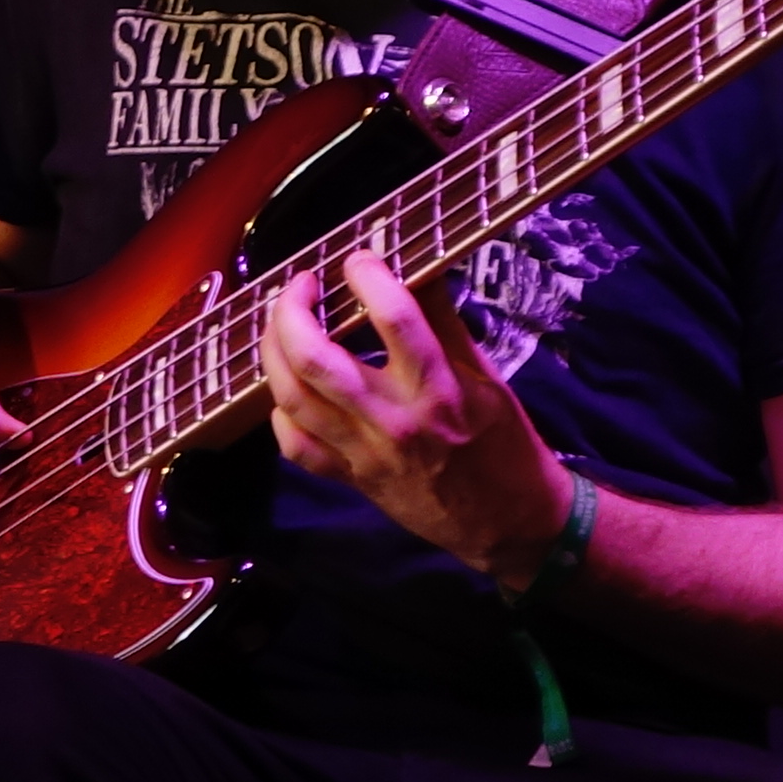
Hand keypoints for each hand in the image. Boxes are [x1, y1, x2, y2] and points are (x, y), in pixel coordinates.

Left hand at [260, 254, 573, 589]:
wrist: (508, 522)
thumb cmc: (503, 443)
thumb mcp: (487, 376)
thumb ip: (446, 322)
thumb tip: (420, 264)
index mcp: (439, 388)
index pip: (395, 319)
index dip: (368, 277)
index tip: (358, 258)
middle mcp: (395, 420)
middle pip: (318, 360)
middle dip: (293, 311)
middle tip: (300, 284)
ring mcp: (365, 453)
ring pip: (294, 398)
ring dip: (274, 351)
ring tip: (280, 322)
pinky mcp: (350, 480)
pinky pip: (295, 446)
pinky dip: (280, 411)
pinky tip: (285, 387)